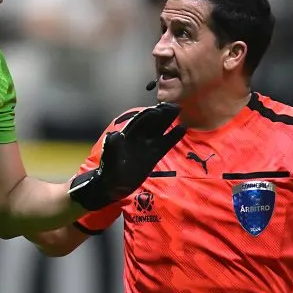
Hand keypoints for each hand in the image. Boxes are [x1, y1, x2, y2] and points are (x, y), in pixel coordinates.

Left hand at [68, 103, 184, 210]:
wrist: (111, 187)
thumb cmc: (108, 172)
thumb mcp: (109, 160)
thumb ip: (112, 147)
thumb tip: (116, 134)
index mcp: (127, 136)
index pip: (140, 122)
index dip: (148, 115)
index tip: (159, 110)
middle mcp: (138, 138)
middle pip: (152, 122)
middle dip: (162, 113)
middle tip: (174, 105)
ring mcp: (146, 146)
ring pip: (159, 130)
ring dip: (168, 120)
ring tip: (180, 110)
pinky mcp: (153, 156)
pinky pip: (165, 144)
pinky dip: (173, 136)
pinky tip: (183, 128)